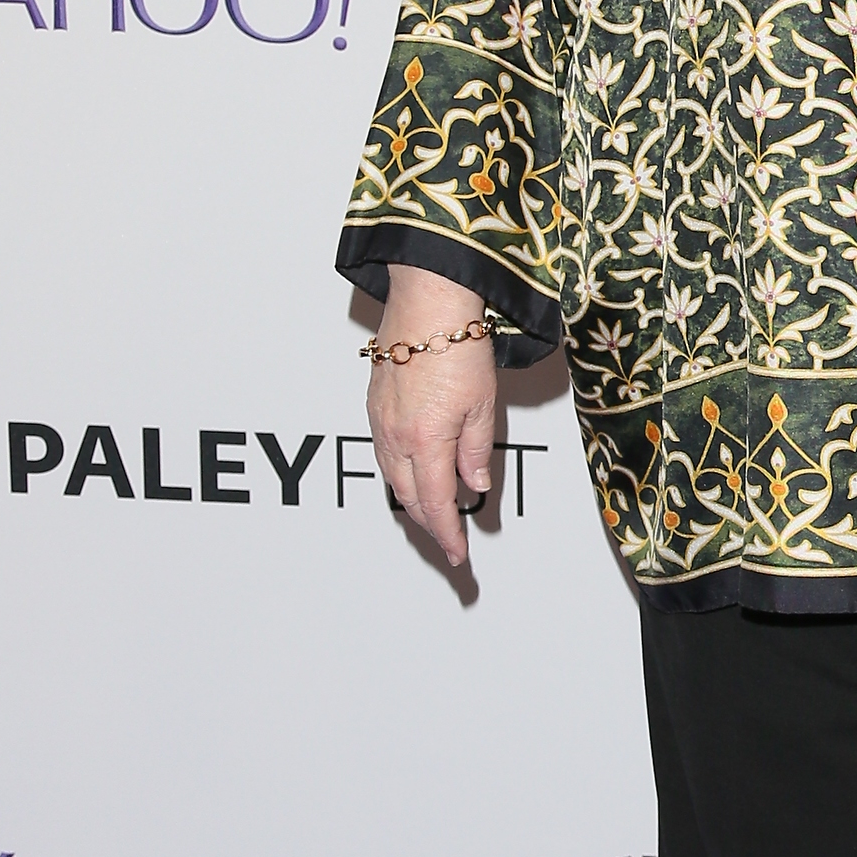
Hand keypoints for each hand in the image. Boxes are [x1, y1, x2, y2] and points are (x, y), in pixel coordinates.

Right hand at [366, 266, 498, 569]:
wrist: (427, 301)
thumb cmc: (458, 342)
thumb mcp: (483, 403)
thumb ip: (476, 449)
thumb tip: (476, 483)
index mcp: (426, 440)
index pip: (437, 503)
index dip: (448, 534)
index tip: (459, 555)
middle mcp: (396, 436)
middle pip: (410, 498)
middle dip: (431, 526)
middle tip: (450, 543)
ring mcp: (380, 421)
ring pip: (393, 478)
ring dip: (413, 502)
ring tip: (433, 516)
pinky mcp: (374, 405)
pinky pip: (383, 454)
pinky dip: (399, 474)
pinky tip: (411, 475)